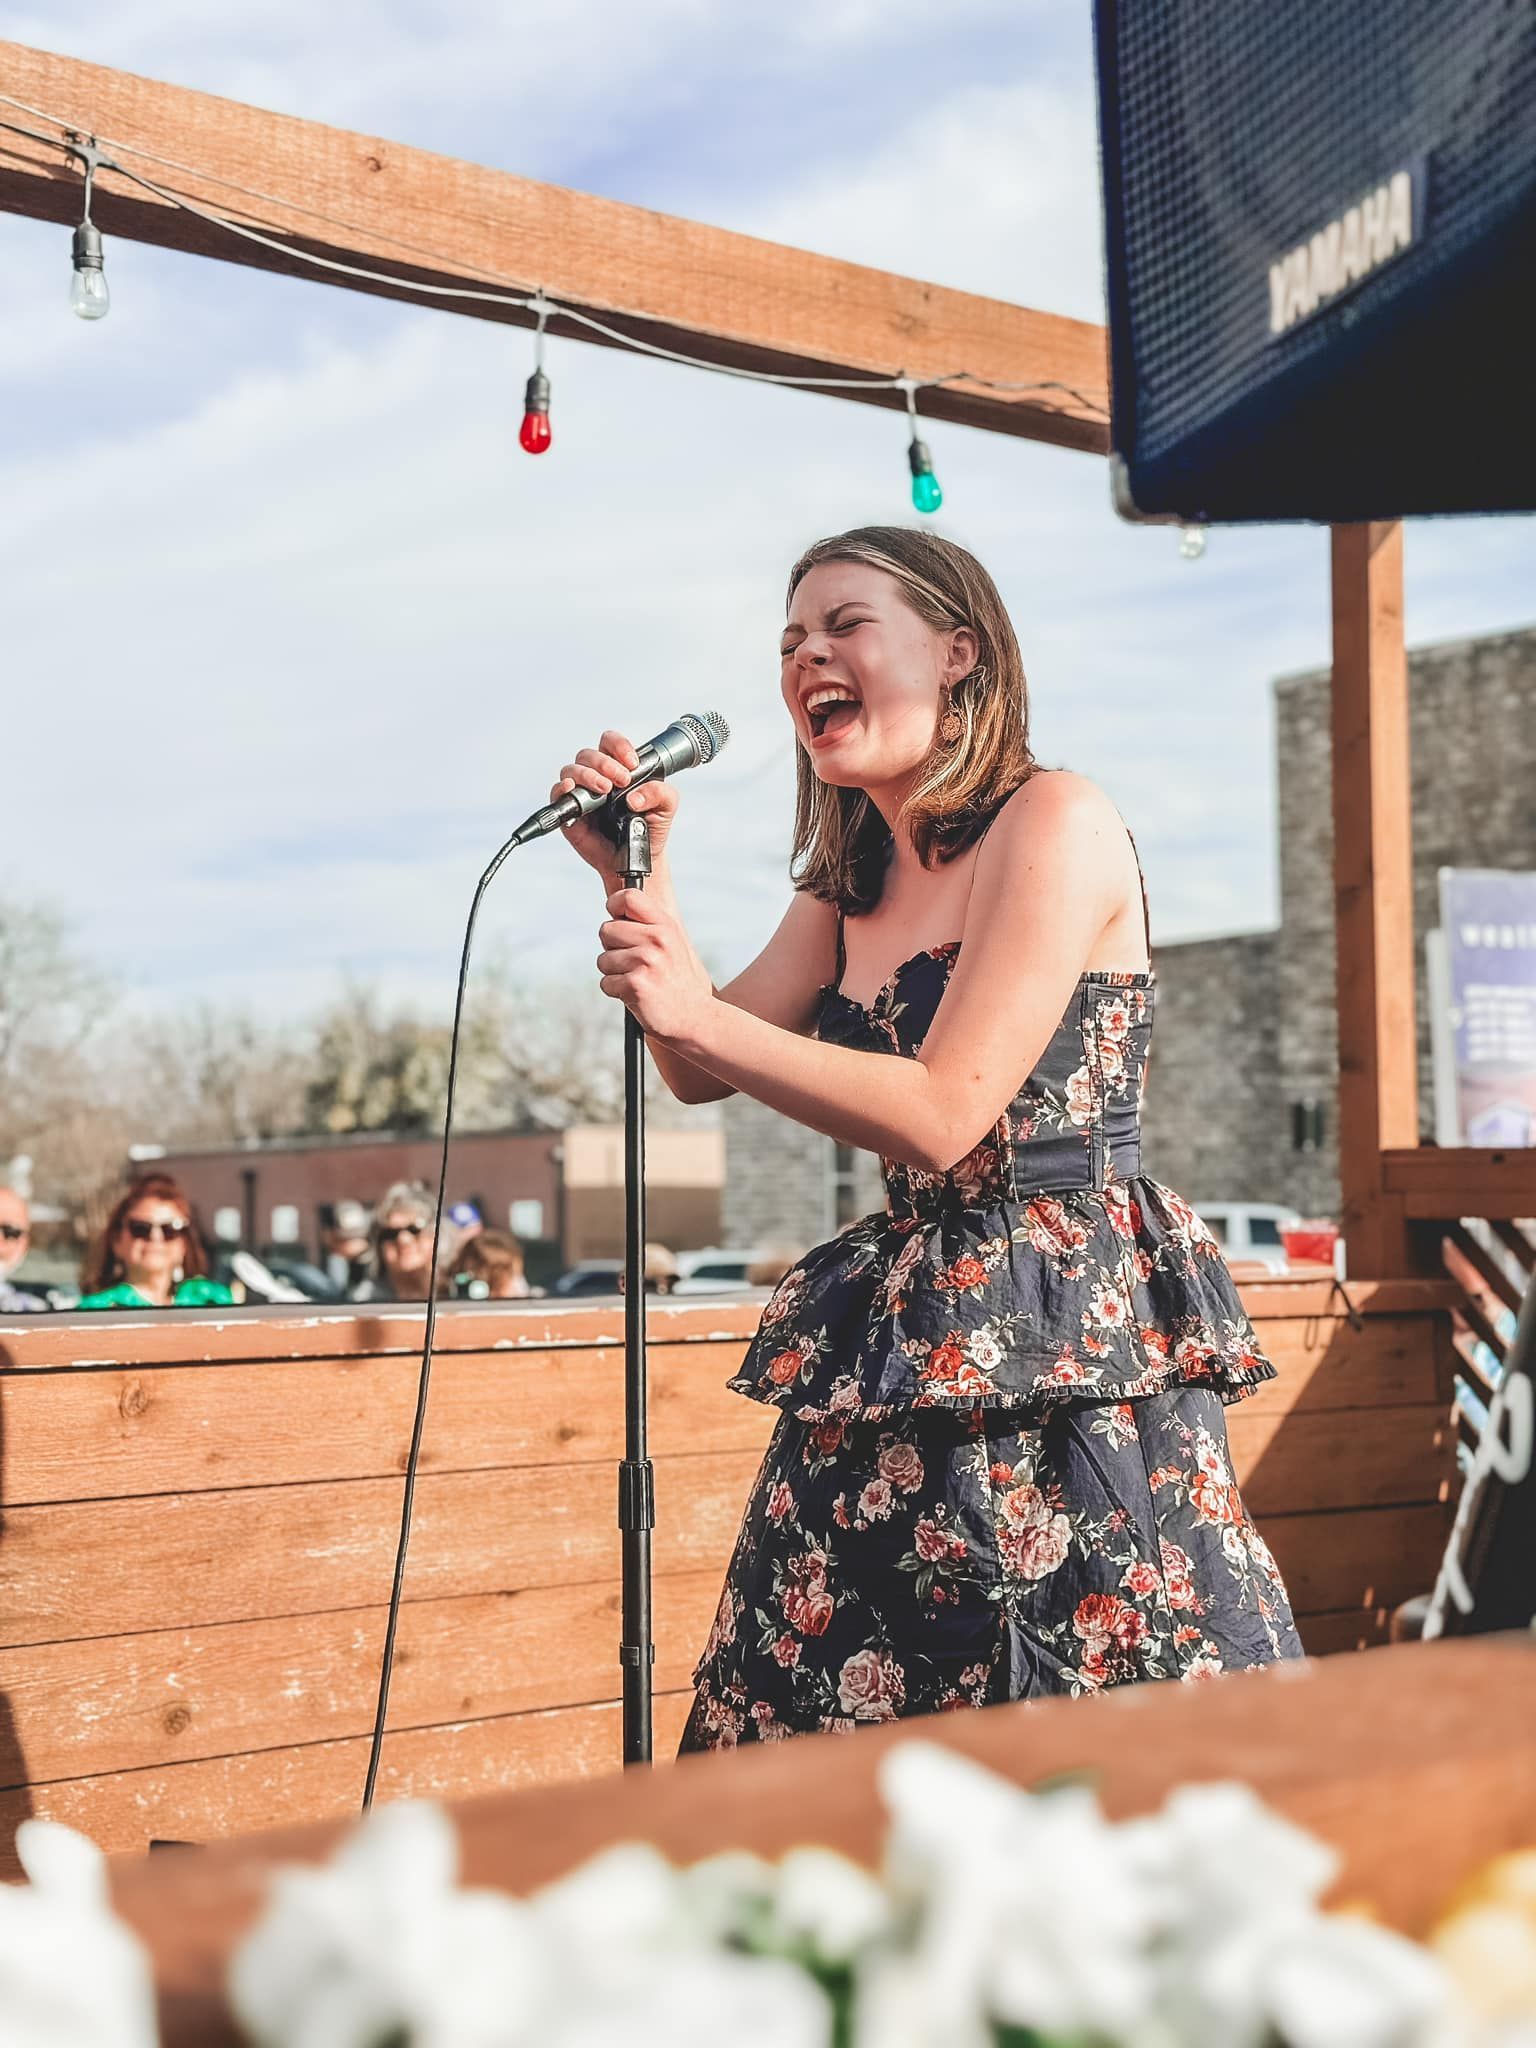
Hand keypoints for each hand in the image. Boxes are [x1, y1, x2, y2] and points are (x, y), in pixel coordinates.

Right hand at [550, 730, 680, 878]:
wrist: (639, 859)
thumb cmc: (650, 828)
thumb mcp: (666, 807)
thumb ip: (660, 793)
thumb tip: (634, 796)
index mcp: (618, 768)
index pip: (610, 743)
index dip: (619, 746)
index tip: (632, 764)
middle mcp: (597, 777)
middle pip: (588, 754)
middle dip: (605, 763)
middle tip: (622, 779)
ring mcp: (582, 794)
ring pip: (572, 769)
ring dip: (588, 775)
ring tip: (605, 790)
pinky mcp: (570, 814)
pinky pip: (558, 794)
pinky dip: (562, 788)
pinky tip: (571, 789)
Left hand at [598, 887, 713, 1042]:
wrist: (694, 1018)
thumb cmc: (676, 981)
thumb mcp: (671, 944)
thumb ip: (647, 925)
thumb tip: (613, 913)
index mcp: (665, 925)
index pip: (628, 897)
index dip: (614, 906)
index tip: (616, 918)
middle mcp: (657, 939)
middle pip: (606, 929)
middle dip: (611, 948)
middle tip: (632, 962)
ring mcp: (646, 962)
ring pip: (603, 959)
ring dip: (614, 973)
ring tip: (638, 980)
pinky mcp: (635, 985)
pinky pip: (605, 982)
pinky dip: (615, 991)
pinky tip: (635, 994)